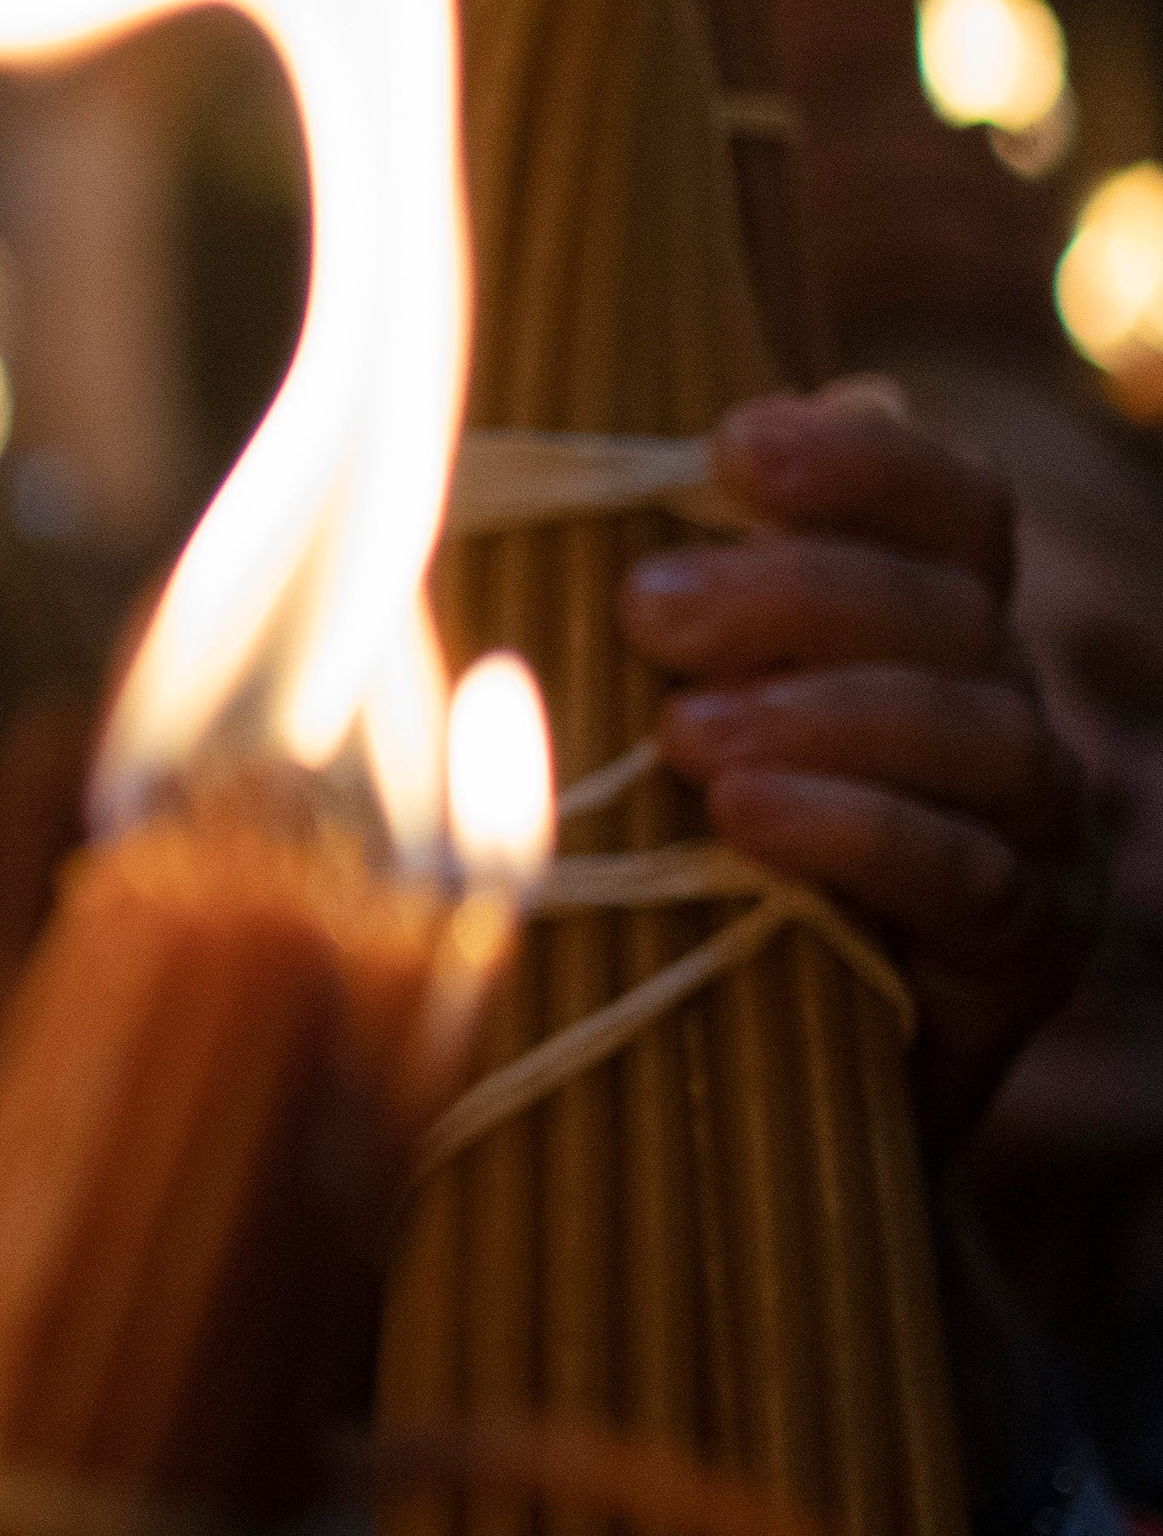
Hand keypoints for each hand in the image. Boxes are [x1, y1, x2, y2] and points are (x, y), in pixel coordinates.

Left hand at [626, 388, 1112, 1145]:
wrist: (719, 1088)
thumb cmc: (657, 864)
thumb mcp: (630, 716)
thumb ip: (629, 604)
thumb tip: (507, 468)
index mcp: (924, 623)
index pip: (946, 501)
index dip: (863, 459)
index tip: (734, 447)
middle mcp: (996, 707)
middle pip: (946, 605)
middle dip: (795, 592)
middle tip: (651, 607)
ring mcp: (1028, 828)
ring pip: (973, 729)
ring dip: (824, 714)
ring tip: (685, 736)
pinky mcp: (1019, 949)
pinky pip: (967, 872)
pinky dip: (858, 832)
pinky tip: (751, 822)